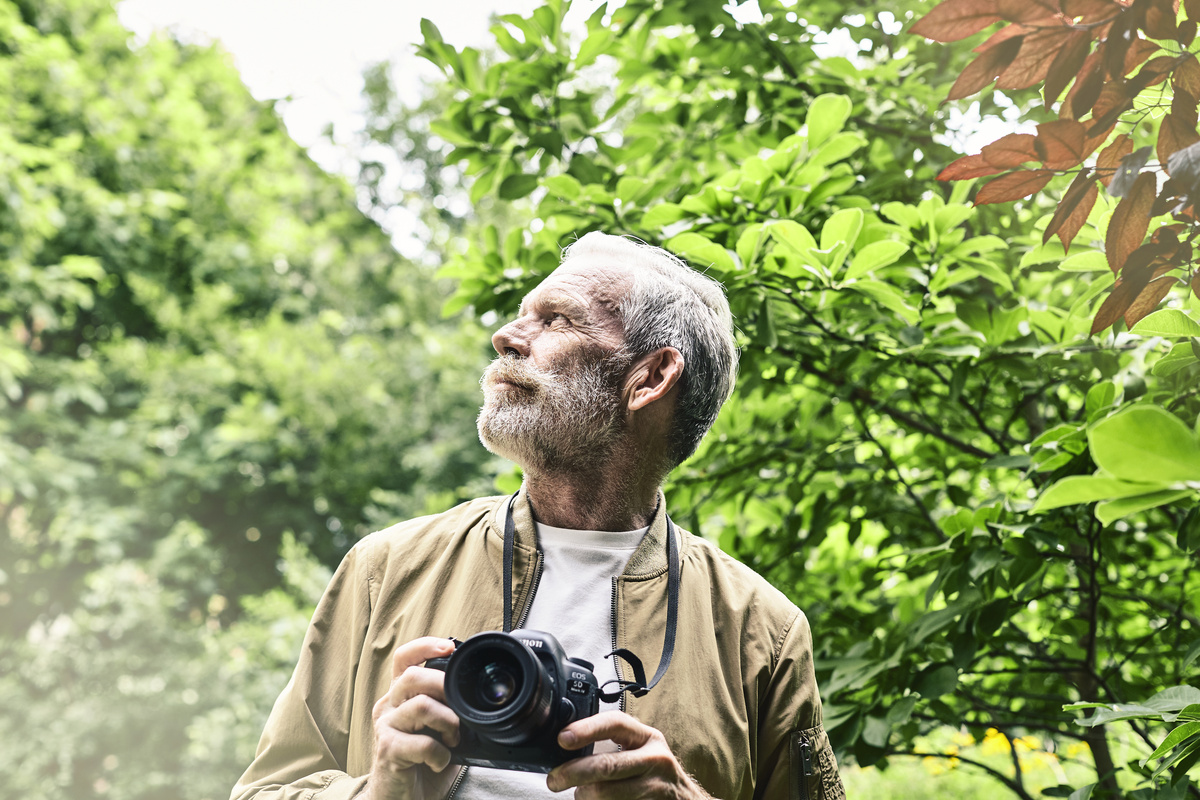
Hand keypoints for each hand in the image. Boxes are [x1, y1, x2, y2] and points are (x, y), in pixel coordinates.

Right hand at [367, 637, 460, 799]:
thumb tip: (475, 695)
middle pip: (413, 677)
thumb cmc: (420, 763)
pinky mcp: (388, 751)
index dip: (425, 646)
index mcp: (399, 696)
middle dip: (444, 687)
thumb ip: (446, 708)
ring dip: (448, 723)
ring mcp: (385, 728)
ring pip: (421, 706)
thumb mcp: (435, 729)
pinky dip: (441, 753)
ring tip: (453, 740)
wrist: (398, 799)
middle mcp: (388, 707)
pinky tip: (441, 761)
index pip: (404, 659)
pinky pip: (423, 743)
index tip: (449, 647)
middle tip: (459, 709)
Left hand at [546, 711, 713, 799]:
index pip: (615, 724)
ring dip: (584, 796)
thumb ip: (614, 744)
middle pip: (606, 765)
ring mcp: (655, 789)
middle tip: (554, 780)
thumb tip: (567, 744)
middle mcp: (655, 761)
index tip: (563, 738)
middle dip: (572, 773)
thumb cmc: (655, 774)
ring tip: (581, 794)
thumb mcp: (642, 751)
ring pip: (605, 794)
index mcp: (648, 739)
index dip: (587, 729)